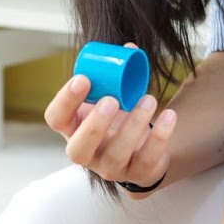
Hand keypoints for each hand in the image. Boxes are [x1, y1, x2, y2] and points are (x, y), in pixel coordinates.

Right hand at [44, 47, 175, 190]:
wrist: (143, 149)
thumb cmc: (119, 118)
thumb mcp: (112, 96)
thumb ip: (115, 75)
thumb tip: (129, 50)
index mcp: (73, 129)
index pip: (56, 119)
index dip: (65, 101)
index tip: (83, 79)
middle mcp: (87, 153)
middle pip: (78, 150)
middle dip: (94, 125)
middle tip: (111, 100)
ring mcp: (111, 168)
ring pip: (116, 156)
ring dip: (133, 126)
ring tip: (149, 99)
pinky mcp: (138, 174)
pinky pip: (147, 160)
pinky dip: (160, 137)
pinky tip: (168, 115)